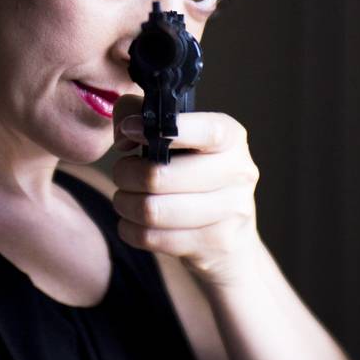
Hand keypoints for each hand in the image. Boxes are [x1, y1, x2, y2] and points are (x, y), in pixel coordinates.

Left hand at [110, 93, 261, 289]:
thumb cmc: (192, 174)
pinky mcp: (215, 245)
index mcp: (231, 138)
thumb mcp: (176, 137)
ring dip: (125, 204)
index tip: (130, 130)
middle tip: (121, 174)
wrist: (231, 238)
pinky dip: (131, 230)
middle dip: (125, 174)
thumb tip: (124, 135)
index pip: (206, 131)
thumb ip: (141, 114)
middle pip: (160, 176)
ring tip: (124, 199)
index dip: (164, 130)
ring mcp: (231, 212)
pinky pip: (152, 238)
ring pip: (152, 210)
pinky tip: (133, 223)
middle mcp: (238, 172)